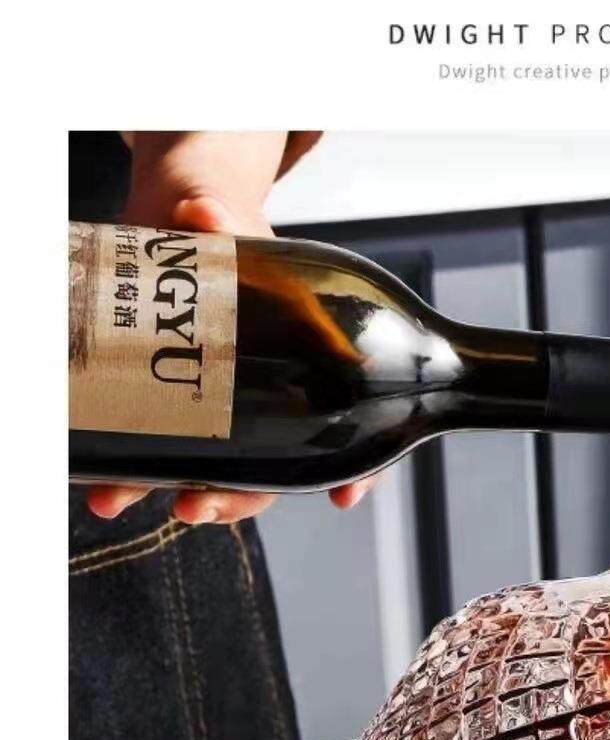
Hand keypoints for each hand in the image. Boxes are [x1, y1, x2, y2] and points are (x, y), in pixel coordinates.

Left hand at [87, 131, 375, 524]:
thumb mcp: (229, 216)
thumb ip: (221, 214)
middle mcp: (264, 396)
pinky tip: (108, 491)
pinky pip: (159, 453)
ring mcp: (217, 406)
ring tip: (125, 503)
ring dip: (175, 499)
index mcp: (300, 360)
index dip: (354, 470)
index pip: (341, 425)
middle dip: (235, 500)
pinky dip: (132, 479)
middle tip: (199, 506)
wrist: (169, 217)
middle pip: (267, 472)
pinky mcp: (166, 402)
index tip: (342, 496)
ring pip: (214, 474)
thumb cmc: (219, 222)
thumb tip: (203, 216)